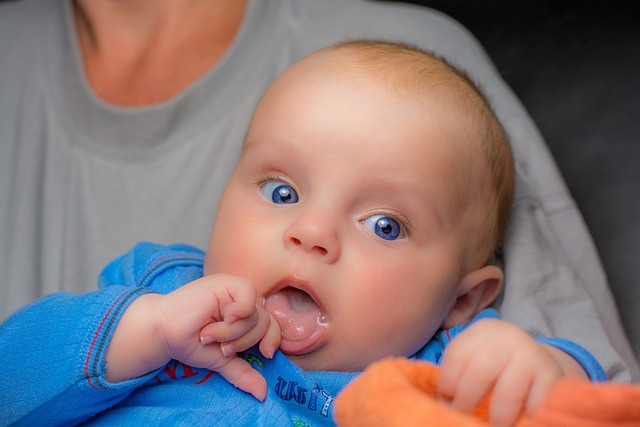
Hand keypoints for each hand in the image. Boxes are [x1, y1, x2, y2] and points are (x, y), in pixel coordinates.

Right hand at [154, 274, 280, 400]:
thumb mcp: (220, 360)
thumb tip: (262, 393)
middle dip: (243, 342)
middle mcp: (242, 301)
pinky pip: (248, 297)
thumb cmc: (189, 342)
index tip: (264, 354)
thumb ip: (242, 372)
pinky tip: (223, 316)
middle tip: (220, 346)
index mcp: (244, 316)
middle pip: (264, 323)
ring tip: (208, 333)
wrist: (163, 331)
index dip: (272, 340)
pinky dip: (238, 313)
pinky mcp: (225, 283)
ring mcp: (234, 290)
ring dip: (230, 333)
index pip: (272, 326)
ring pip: (254, 316)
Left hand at [436, 319, 572, 426]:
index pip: (456, 357)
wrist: (539, 359)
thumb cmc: (495, 364)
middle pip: (480, 372)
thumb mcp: (475, 357)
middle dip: (466, 401)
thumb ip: (458, 374)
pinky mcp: (552, 377)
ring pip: (507, 395)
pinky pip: (536, 406)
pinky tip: (520, 422)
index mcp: (482, 332)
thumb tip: (442, 404)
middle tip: (461, 417)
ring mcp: (531, 356)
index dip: (446, 384)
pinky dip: (526, 419)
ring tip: (492, 425)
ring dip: (497, 417)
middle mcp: (506, 339)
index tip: (445, 404)